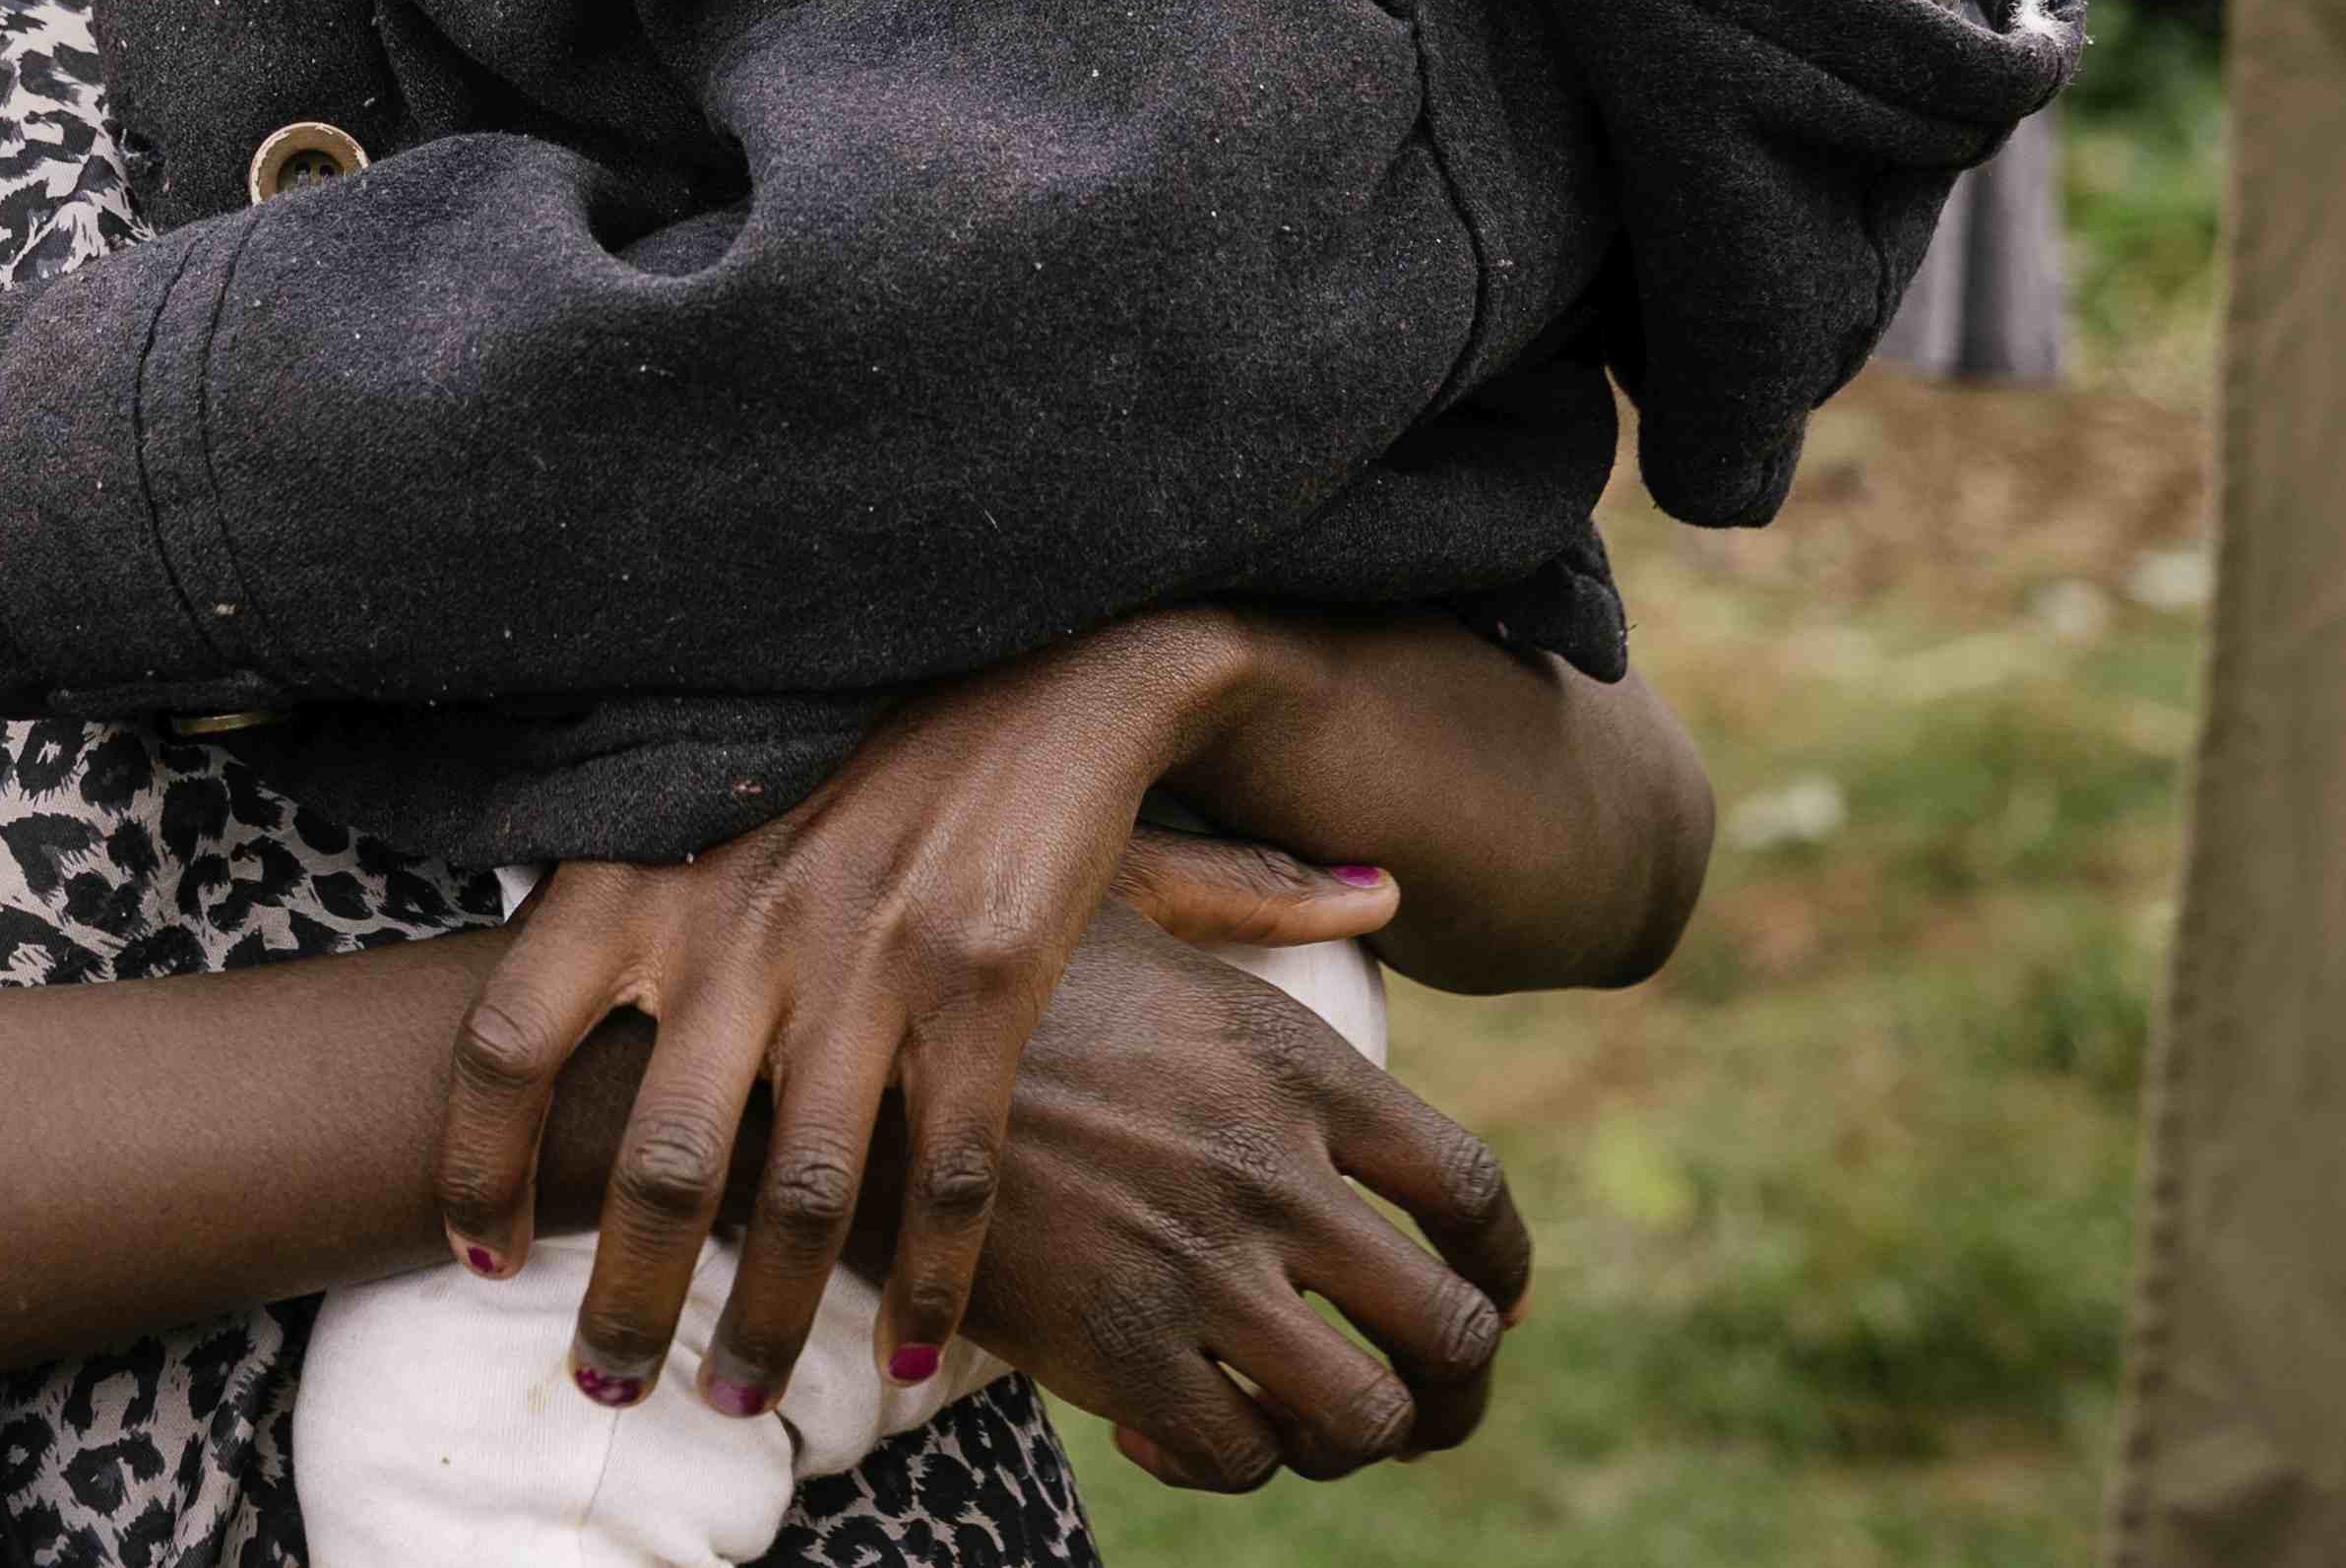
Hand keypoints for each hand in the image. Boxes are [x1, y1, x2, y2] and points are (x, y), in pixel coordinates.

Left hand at [439, 616, 1392, 1419]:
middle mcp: (737, 926)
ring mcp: (863, 961)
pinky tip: (918, 1356)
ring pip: (797, 1198)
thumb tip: (527, 1021)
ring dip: (767, 1324)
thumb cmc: (844, 743)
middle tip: (609, 1389)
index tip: (482, 1256)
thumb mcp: (697, 791)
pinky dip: (932, 1287)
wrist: (1032, 667)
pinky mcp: (981, 986)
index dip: (474, 1169)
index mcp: (640, 871)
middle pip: (653, 1165)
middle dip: (626, 1304)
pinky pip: (945, 1177)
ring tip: (737, 1398)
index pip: (505, 1041)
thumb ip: (618, 896)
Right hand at [965, 906, 1526, 1489]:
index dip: (1505, 1264)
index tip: (1494, 1298)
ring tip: (1306, 1423)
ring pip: (1364, 1416)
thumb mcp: (1132, 890)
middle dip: (1459, 1388)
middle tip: (1425, 1401)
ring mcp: (1194, 1266)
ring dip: (1354, 1439)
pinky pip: (1237, 1457)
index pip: (1469, 1190)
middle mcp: (1267, 1171)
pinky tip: (1174, 1422)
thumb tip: (1384, 886)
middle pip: (1449, 1327)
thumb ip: (1265, 891)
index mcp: (1290, 1062)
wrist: (840, 1052)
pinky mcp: (1111, 1348)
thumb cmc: (985, 963)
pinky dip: (1229, 1459)